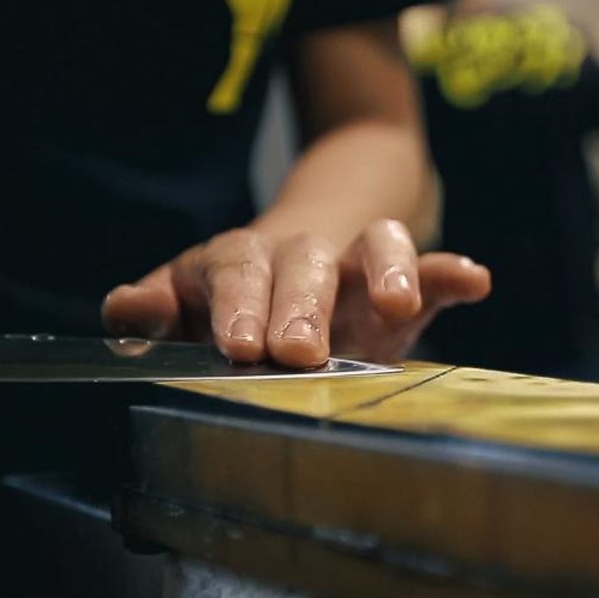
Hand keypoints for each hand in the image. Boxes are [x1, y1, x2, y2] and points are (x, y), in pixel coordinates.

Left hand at [101, 220, 490, 367]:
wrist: (294, 270)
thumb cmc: (233, 304)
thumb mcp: (185, 306)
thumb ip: (155, 311)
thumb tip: (124, 310)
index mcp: (241, 263)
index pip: (237, 268)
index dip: (240, 303)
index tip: (243, 347)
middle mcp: (300, 256)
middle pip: (305, 260)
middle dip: (302, 302)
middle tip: (298, 352)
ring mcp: (356, 269)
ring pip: (375, 245)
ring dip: (387, 269)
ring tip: (396, 305)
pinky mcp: (404, 286)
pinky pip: (432, 269)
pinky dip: (450, 272)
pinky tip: (474, 280)